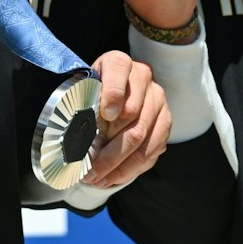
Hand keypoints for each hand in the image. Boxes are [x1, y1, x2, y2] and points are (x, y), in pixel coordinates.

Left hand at [83, 50, 170, 187]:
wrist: (113, 94)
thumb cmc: (92, 94)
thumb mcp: (82, 93)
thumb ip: (82, 106)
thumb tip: (77, 140)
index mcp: (118, 63)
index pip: (119, 68)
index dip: (113, 92)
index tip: (105, 115)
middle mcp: (143, 77)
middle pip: (132, 117)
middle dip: (109, 151)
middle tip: (89, 171)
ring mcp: (157, 100)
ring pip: (142, 139)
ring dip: (119, 166)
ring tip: (98, 180)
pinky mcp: (165, 122)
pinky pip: (151, 151)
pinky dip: (131, 169)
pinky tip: (113, 178)